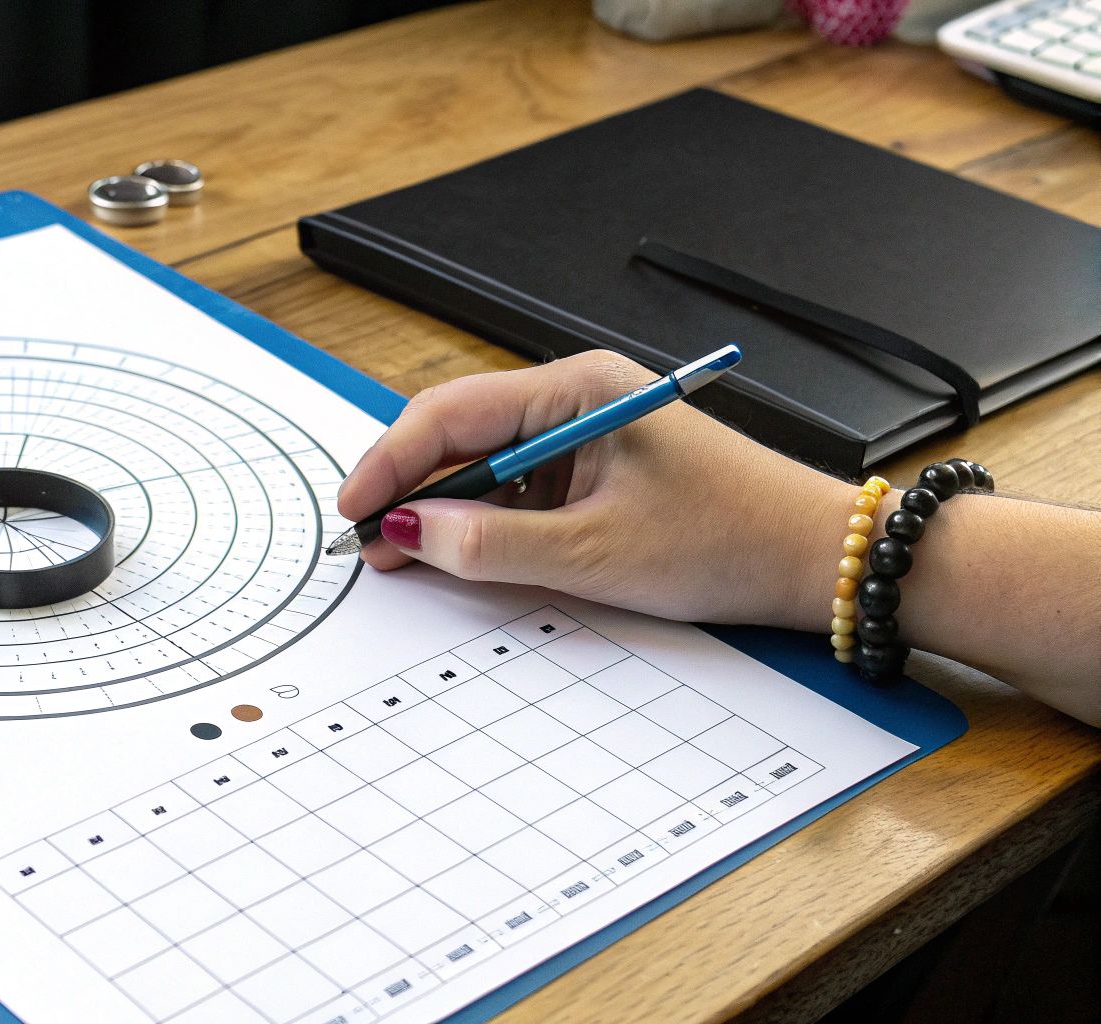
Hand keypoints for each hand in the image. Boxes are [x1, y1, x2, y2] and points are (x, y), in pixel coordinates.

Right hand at [337, 350, 859, 628]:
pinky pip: (519, 489)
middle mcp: (576, 399)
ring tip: (401, 556)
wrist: (816, 560)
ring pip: (485, 466)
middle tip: (366, 542)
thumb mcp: (596, 552)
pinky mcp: (596, 471)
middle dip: (407, 489)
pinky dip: (483, 522)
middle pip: (460, 435)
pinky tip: (456, 554)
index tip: (354, 510)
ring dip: (443, 510)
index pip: (451, 414)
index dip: (390, 462)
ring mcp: (585, 435)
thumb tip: (409, 534)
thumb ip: (491, 544)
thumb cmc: (729, 538)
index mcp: (577, 389)